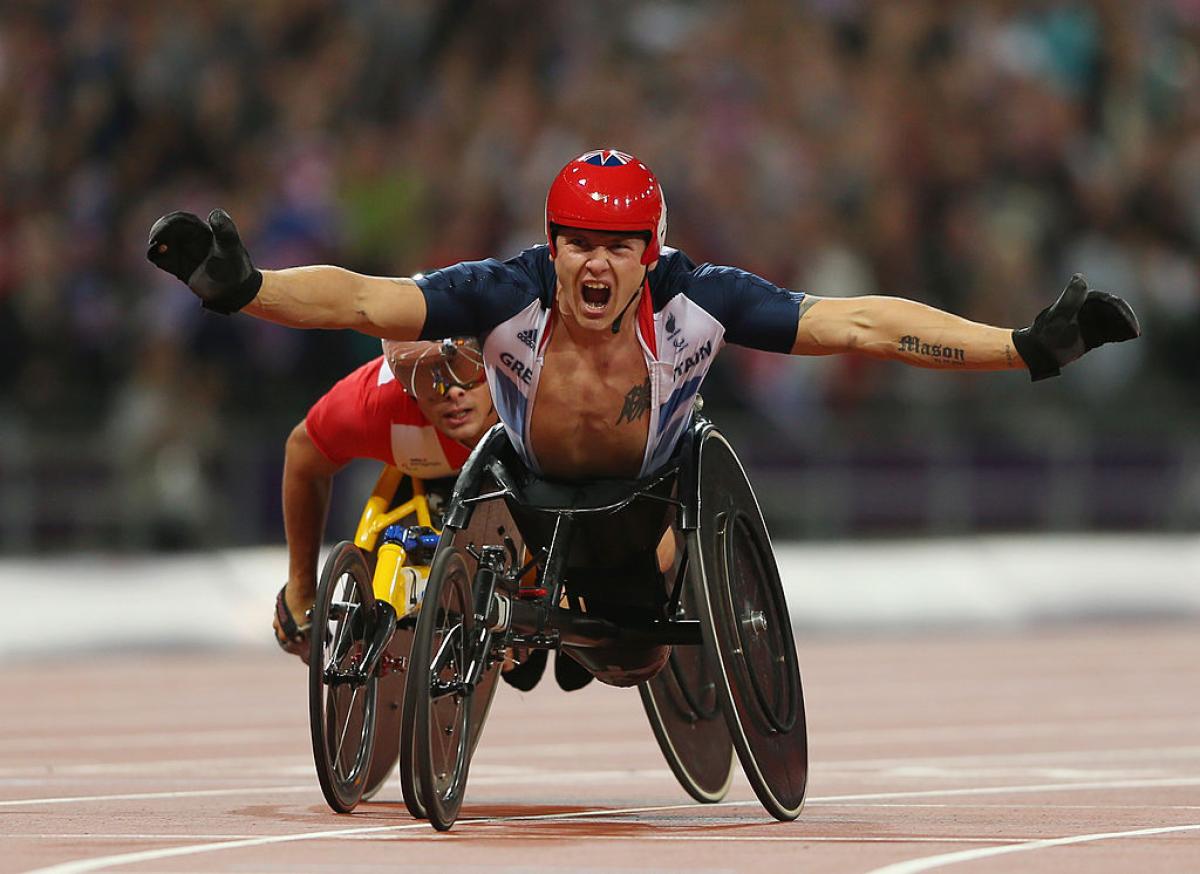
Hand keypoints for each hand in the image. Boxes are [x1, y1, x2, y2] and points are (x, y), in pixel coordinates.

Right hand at [146, 208, 262, 313]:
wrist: (235, 291)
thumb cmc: (235, 267)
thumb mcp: (230, 247)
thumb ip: (225, 230)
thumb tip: (215, 212)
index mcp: (202, 231)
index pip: (180, 219)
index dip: (169, 222)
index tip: (164, 232)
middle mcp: (191, 240)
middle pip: (167, 228)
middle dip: (159, 231)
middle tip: (155, 241)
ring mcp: (184, 253)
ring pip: (162, 241)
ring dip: (155, 243)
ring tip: (157, 248)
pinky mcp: (179, 267)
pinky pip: (161, 258)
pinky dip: (155, 255)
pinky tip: (158, 255)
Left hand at [1012, 274, 1139, 380]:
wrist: (1038, 352)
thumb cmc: (1047, 333)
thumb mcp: (1058, 315)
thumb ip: (1070, 297)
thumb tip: (1079, 276)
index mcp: (1081, 300)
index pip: (1107, 301)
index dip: (1120, 309)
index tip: (1126, 320)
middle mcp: (1088, 309)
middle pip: (1114, 310)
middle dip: (1125, 318)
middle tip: (1134, 331)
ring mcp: (1091, 322)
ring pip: (1114, 321)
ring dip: (1125, 325)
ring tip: (1133, 333)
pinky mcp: (1092, 335)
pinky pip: (1110, 332)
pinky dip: (1120, 333)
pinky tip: (1128, 336)